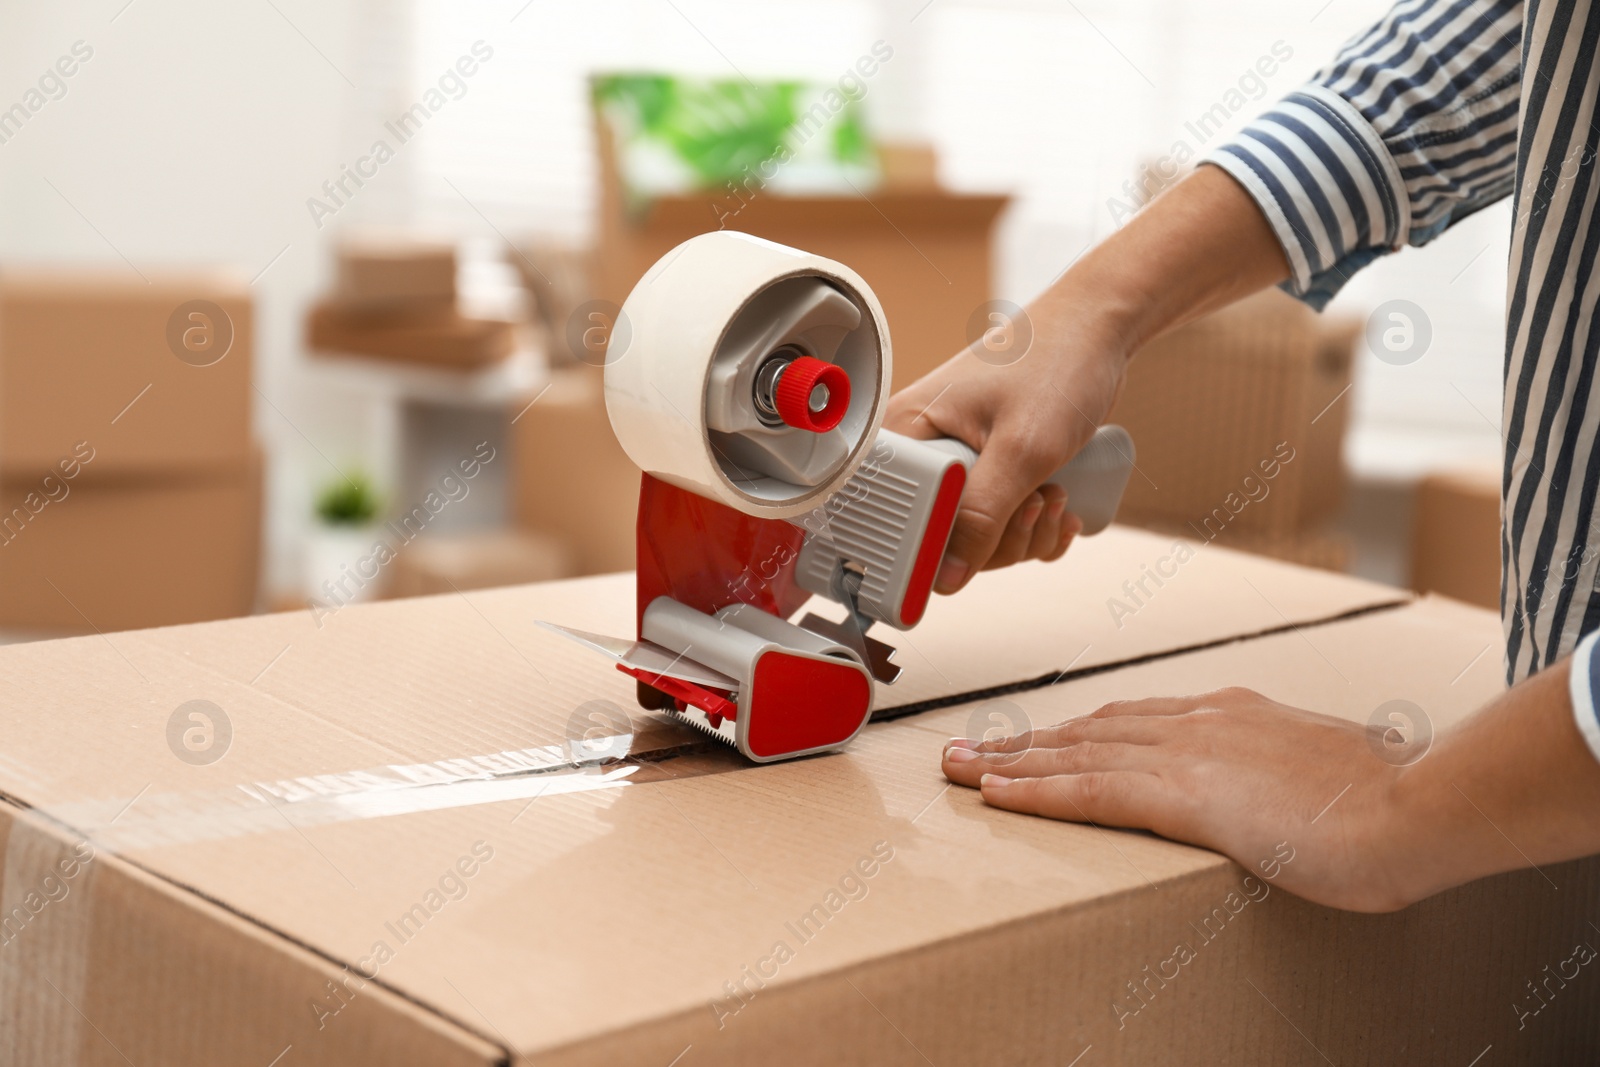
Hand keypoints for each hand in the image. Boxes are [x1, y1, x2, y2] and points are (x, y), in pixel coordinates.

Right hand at [882, 301, 1128, 593]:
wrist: (1097, 331)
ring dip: (1027, 534)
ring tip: (1056, 492)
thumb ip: (980, 515)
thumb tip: (945, 579)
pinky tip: (1061, 504)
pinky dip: (1036, 529)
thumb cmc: (1056, 365)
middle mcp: (923, 453)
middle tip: (1035, 502)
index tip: (976, 552)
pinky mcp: (988, 473)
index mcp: (905, 436)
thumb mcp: (1021, 450)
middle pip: (938, 540)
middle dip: (999, 539)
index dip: (928, 551)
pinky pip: (1001, 527)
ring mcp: (957, 465)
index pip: (891, 521)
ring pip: (976, 540)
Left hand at [940, 687, 1414, 911]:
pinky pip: (1089, 791)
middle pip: (1086, 728)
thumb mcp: (1330, 767)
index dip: (1072, 730)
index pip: (1128, 718)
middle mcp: (1197, 721)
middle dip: (1021, 740)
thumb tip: (1295, 776)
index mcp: (1230, 712)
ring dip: (1007, 761)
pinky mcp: (1185, 795)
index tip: (1033, 737)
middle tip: (964, 748)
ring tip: (955, 768)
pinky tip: (995, 793)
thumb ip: (1291, 766)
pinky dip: (1034, 790)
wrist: (1418, 804)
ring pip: (1073, 753)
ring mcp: (1187, 753)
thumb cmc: (1392, 796)